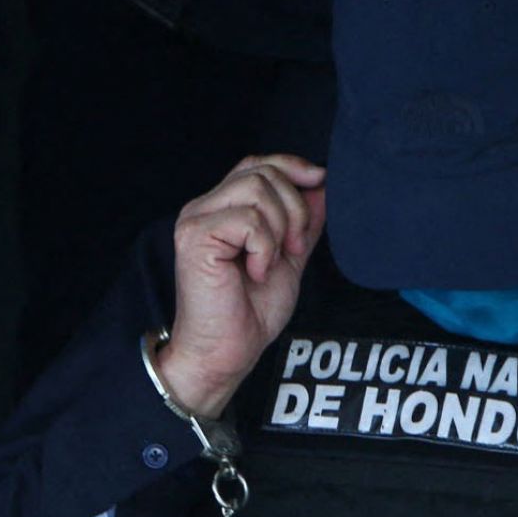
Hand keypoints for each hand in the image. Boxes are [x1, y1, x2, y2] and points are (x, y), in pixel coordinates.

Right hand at [156, 154, 326, 417]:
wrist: (227, 352)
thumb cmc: (249, 313)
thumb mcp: (288, 259)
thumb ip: (302, 224)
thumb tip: (321, 188)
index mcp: (222, 209)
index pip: (257, 164)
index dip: (291, 166)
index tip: (318, 182)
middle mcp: (204, 208)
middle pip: (262, 172)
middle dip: (293, 208)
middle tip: (292, 248)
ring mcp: (196, 220)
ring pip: (256, 190)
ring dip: (279, 228)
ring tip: (272, 262)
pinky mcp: (196, 237)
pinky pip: (248, 220)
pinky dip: (264, 248)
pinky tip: (255, 272)